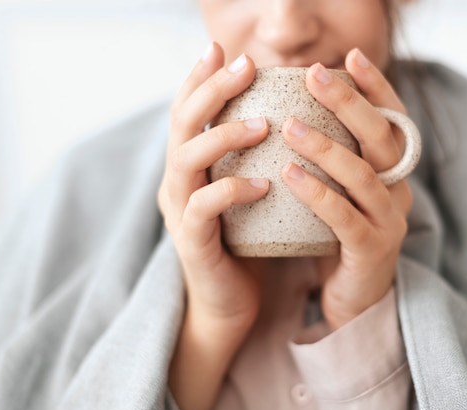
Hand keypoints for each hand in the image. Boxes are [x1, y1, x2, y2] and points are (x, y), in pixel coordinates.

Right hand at [157, 43, 268, 409]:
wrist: (229, 303)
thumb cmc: (246, 242)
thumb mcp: (247, 192)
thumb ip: (253, 158)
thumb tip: (289, 117)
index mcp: (190, 166)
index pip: (187, 111)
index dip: (199, 77)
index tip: (222, 48)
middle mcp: (178, 182)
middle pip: (181, 123)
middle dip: (210, 89)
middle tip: (243, 65)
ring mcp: (180, 211)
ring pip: (186, 159)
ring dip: (223, 135)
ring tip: (262, 123)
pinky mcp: (192, 242)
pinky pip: (205, 209)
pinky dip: (232, 190)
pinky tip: (263, 184)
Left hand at [281, 49, 412, 329]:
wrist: (351, 300)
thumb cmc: (337, 238)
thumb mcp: (339, 192)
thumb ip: (330, 158)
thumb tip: (292, 110)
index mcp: (391, 172)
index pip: (390, 120)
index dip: (374, 87)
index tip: (349, 56)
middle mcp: (397, 190)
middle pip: (381, 138)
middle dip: (350, 102)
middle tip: (315, 74)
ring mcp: (389, 221)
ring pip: (363, 175)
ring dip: (327, 147)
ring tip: (290, 126)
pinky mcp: (371, 250)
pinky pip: (344, 218)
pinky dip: (318, 194)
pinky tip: (289, 173)